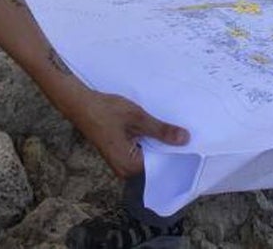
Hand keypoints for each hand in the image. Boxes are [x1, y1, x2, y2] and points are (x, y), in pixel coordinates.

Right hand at [74, 91, 189, 177]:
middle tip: (188, 135)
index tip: (192, 145)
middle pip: (155, 163)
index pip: (162, 168)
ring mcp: (121, 162)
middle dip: (168, 149)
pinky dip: (148, 141)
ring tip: (174, 130)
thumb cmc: (106, 111)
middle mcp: (125, 170)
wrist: (80, 103)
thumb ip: (161, 131)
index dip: (177, 156)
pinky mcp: (118, 153)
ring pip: (147, 155)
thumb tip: (185, 140)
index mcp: (130, 166)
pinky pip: (139, 150)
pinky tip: (156, 129)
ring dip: (158, 143)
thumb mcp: (138, 118)